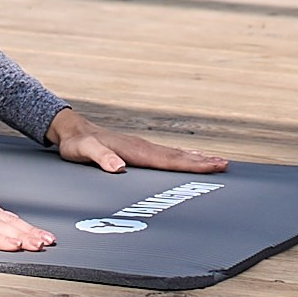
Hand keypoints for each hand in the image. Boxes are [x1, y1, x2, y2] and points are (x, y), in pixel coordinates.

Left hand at [46, 108, 228, 175]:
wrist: (71, 129)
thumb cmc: (76, 143)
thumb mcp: (83, 151)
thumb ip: (101, 157)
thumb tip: (119, 167)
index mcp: (135, 150)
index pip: (169, 160)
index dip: (193, 164)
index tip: (214, 165)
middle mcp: (142, 147)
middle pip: (178, 156)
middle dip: (202, 161)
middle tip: (226, 165)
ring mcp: (141, 147)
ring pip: (174, 154)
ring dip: (196, 158)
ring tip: (216, 162)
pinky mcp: (137, 150)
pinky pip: (165, 155)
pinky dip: (181, 157)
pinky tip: (188, 158)